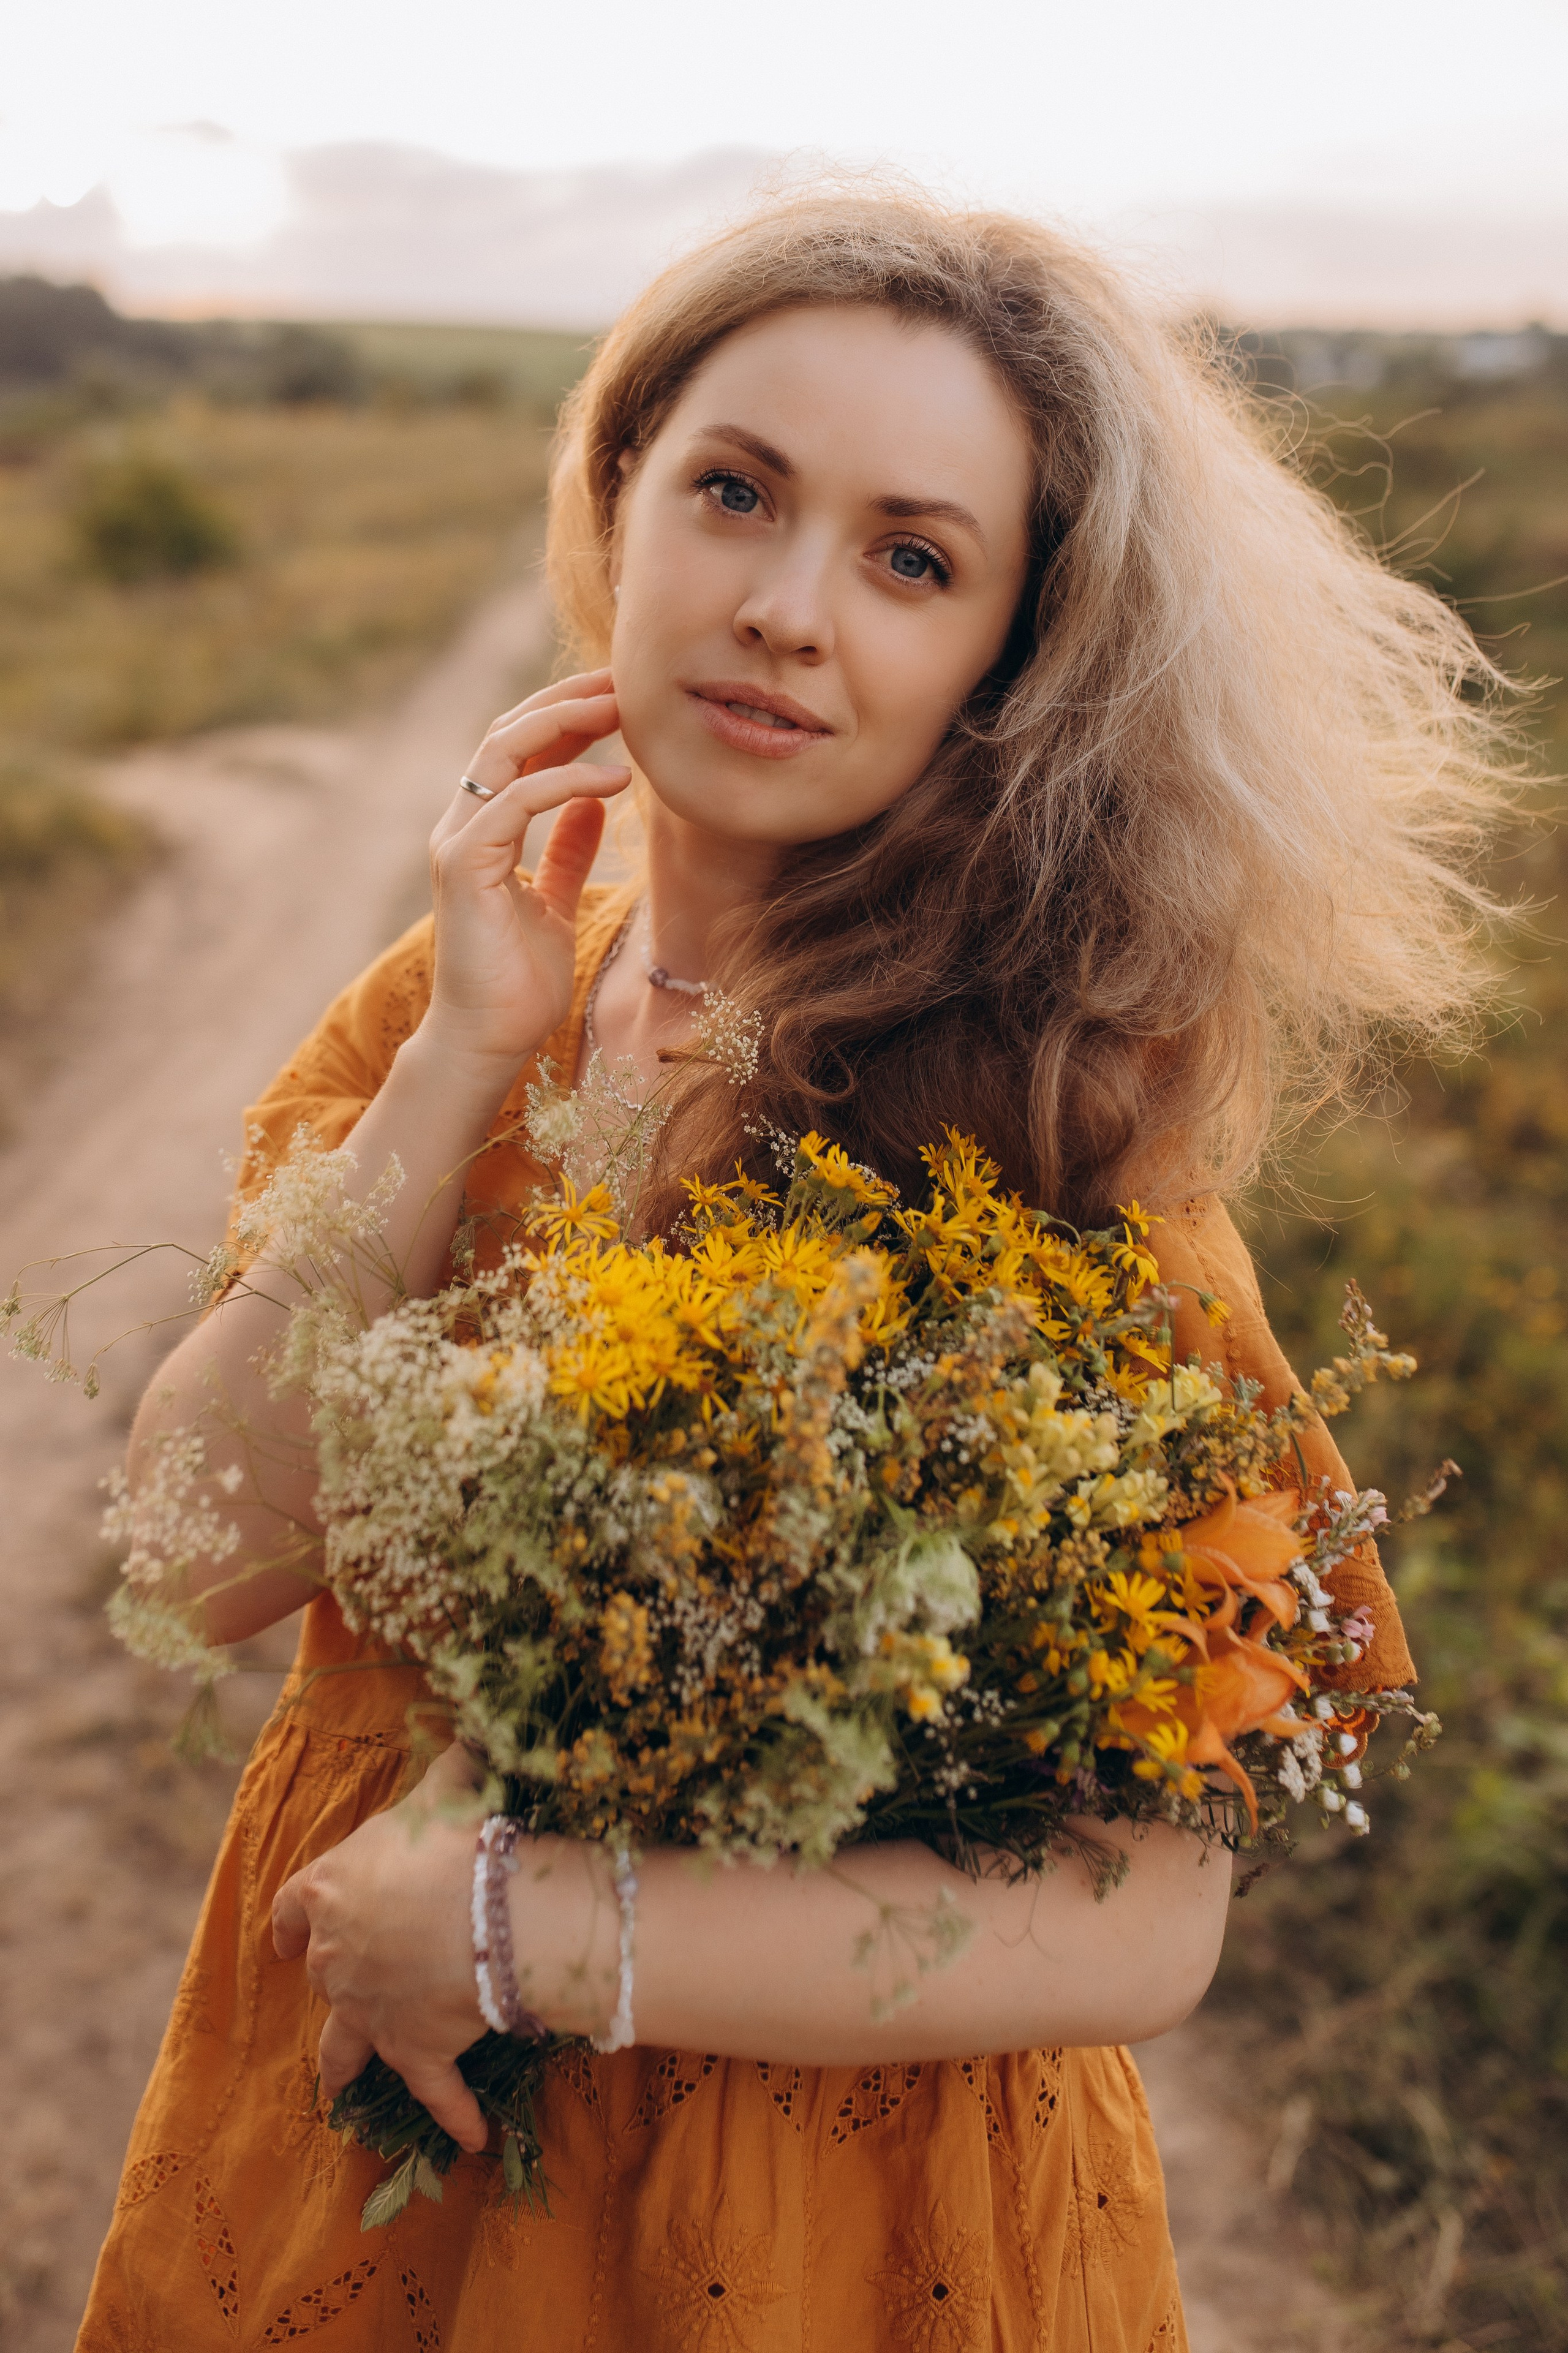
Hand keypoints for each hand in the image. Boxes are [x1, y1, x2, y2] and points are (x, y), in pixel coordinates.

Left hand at [272, 1743, 491, 2152]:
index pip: (293, 1908)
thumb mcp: (445, 1784)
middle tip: (358, 1983)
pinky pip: (435, 2089)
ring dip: (346, 2067)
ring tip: (343, 2089)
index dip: (291, 1922)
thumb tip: (472, 1730)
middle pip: (324, 1976)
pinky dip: (453, 2114)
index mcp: (329, 1892)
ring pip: (346, 2048)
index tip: (287, 1936)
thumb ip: (448, 1767)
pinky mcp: (415, 2050)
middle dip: (339, 1979)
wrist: (482, 1908)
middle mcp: (336, 1958)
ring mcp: (370, 2011)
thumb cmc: (454, 1837)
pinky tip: (471, 2140)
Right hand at [422, 668, 629, 1078]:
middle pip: (509, 732)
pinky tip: (616, 780)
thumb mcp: (557, 901)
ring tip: (622, 709)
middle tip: (625, 680)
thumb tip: (597, 802)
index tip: (622, 695)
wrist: (489, 1040)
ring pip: (504, 750)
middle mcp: (463, 823)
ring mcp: (457, 842)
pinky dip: (568, 781)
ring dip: (567, 721)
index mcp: (482, 827)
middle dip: (568, 698)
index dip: (568, 713)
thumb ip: (569, 850)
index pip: (520, 746)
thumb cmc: (520, 982)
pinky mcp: (463, 866)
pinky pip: (518, 800)